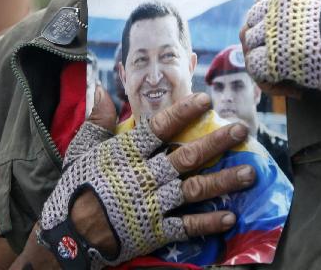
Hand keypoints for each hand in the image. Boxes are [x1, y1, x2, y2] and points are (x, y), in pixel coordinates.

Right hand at [40, 87, 253, 267]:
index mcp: (128, 153)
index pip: (161, 126)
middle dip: (217, 142)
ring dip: (224, 181)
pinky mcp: (156, 230)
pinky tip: (230, 216)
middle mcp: (146, 175)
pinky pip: (188, 225)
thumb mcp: (82, 149)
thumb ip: (97, 119)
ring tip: (249, 173)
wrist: (70, 232)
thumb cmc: (76, 187)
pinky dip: (209, 221)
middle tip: (242, 131)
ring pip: (195, 189)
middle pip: (188, 156)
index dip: (185, 112)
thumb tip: (101, 88)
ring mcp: (154, 203)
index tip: (206, 99)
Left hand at [240, 0, 320, 103]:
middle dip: (262, 49)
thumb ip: (298, 13)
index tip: (279, 47)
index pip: (260, 7)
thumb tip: (266, 32)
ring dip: (264, 67)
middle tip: (280, 68)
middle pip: (251, 27)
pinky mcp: (274, 54)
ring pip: (251, 48)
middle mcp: (279, 2)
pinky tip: (292, 88)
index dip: (267, 31)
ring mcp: (275, 27)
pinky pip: (255, 67)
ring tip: (286, 80)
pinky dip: (268, 81)